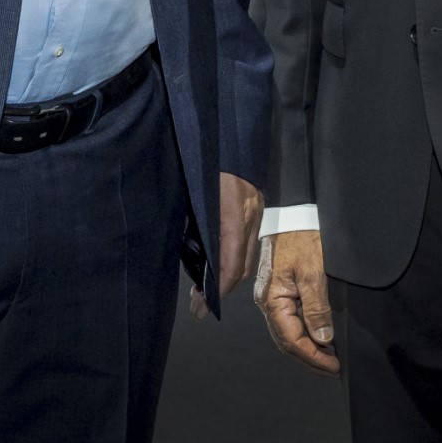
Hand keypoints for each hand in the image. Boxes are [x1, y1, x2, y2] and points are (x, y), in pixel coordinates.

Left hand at [189, 172, 264, 318]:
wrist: (232, 137)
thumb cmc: (207, 159)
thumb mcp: (196, 190)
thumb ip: (195, 219)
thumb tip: (187, 249)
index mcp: (232, 215)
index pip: (230, 264)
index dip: (218, 290)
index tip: (202, 305)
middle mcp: (248, 218)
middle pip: (241, 267)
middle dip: (222, 290)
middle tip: (200, 303)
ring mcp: (254, 213)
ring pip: (245, 257)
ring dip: (228, 276)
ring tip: (205, 288)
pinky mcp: (254, 209)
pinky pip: (246, 242)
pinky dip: (233, 258)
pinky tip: (217, 262)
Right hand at [256, 229, 338, 374]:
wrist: (293, 215)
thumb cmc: (301, 239)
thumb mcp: (313, 272)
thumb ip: (317, 307)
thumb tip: (323, 338)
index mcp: (272, 300)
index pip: (292, 340)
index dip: (314, 357)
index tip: (334, 366)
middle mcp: (267, 302)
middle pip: (286, 342)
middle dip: (310, 358)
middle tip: (333, 369)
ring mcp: (271, 298)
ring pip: (287, 334)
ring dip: (308, 349)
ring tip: (329, 359)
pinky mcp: (279, 292)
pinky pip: (289, 322)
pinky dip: (304, 335)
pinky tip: (318, 338)